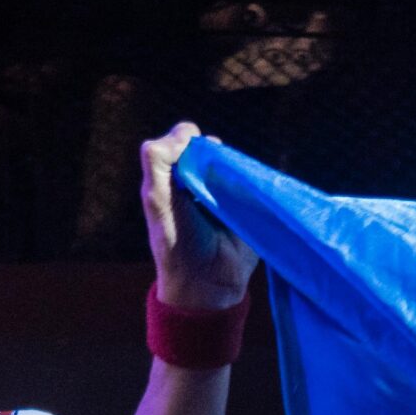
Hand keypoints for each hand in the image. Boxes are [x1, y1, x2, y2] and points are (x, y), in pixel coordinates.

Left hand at [139, 122, 255, 309]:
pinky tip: (252, 193)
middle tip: (214, 184)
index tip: (196, 164)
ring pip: (238, 166)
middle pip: (216, 152)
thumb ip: (158, 159)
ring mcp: (228, 196)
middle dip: (219, 158)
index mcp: (176, 179)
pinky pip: (259, 185)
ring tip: (232, 194)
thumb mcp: (156, 198)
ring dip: (240, 171)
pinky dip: (258, 183)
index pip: (188, 142)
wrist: (208, 283)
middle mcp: (202, 184)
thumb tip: (189, 130)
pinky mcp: (252, 209)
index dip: (194, 145)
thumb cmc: (176, 241)